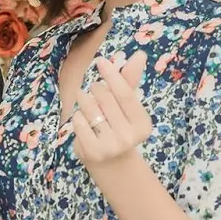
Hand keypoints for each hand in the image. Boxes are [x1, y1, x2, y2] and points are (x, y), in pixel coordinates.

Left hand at [70, 52, 151, 174]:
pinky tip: (83, 121)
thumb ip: (130, 82)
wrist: (112, 164)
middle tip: (94, 89)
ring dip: (84, 100)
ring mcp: (110, 145)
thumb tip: (140, 55)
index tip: (101, 61)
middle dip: (96, 89)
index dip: (112, 75)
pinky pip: (78, 121)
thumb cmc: (120, 127)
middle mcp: (129, 136)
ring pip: (88, 108)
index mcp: (142, 124)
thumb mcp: (128, 107)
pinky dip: (77, 116)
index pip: (125, 94)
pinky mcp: (91, 151)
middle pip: (104, 99)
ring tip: (85, 100)